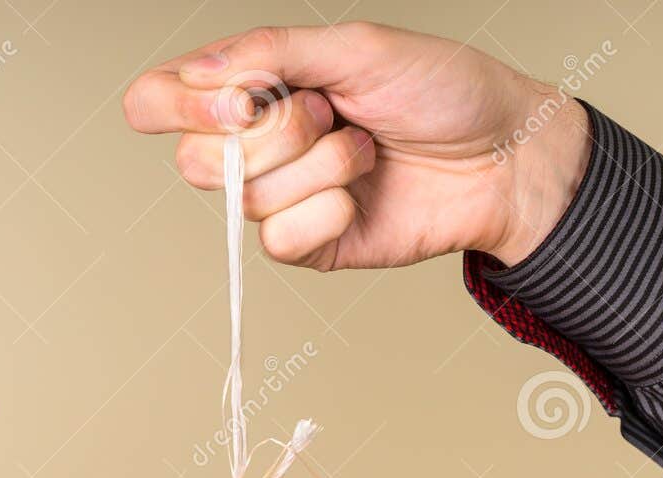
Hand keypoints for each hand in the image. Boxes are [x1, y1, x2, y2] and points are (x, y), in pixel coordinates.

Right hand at [124, 22, 590, 269]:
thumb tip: (200, 72)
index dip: (179, 104)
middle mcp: (259, 143)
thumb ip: (271, 53)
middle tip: (329, 114)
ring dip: (319, 167)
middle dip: (271, 135)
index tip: (241, 99)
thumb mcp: (356, 48)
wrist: (502, 157)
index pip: (160, 98)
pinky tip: (361, 196)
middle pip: (196, 160)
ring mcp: (284, 197)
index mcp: (255, 84)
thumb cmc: (442, 91)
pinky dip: (326, 213)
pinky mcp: (312, 244)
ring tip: (366, 149)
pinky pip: (280, 242)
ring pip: (246, 200)